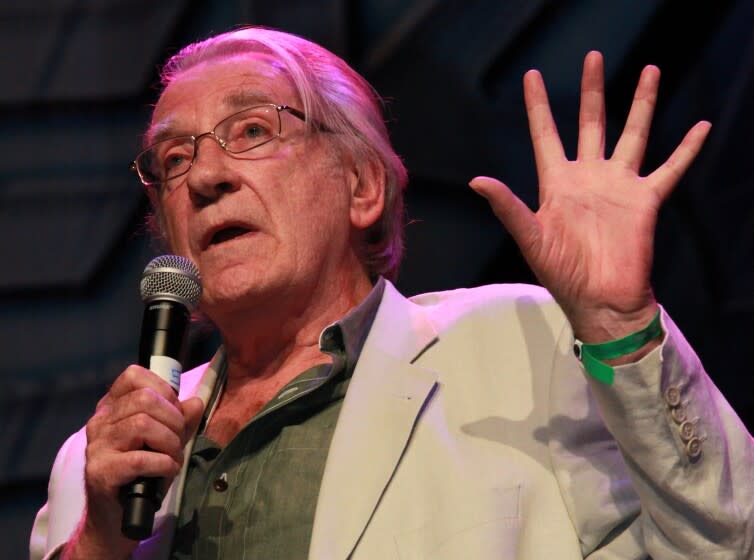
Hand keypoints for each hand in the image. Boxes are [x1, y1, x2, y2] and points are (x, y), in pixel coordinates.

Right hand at [62, 366, 203, 558]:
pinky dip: (163, 464)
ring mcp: (97, 446)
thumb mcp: (166, 441)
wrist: (117, 517)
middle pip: (145, 399)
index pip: (134, 375)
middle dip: (173, 420)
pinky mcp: (100, 471)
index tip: (174, 411)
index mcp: (112, 408)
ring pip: (142, 424)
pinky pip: (140, 458)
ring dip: (169, 443)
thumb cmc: (142, 474)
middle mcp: (100, 422)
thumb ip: (181, 420)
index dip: (163, 389)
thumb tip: (195, 403)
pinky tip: (166, 471)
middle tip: (177, 441)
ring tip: (172, 458)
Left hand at [470, 50, 710, 341]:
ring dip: (640, 103)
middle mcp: (588, 178)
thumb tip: (476, 180)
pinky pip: (670, 169)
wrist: (601, 300)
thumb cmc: (562, 274)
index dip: (539, 105)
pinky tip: (701, 126)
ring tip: (649, 70)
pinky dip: (686, 149)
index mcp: (557, 183)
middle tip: (592, 56)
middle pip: (591, 123)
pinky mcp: (645, 200)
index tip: (533, 76)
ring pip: (632, 134)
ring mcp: (618, 186)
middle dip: (592, 90)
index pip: (546, 134)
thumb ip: (507, 207)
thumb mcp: (531, 238)